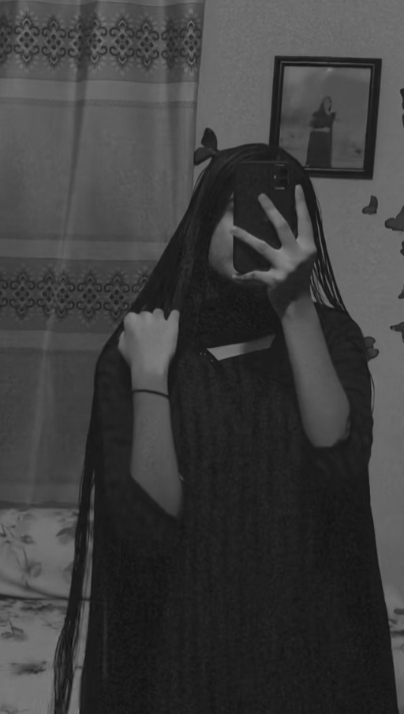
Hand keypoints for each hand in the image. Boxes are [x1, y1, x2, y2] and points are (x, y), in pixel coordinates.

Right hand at [118, 308, 179, 383]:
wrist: (150, 366)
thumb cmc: (134, 358)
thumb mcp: (121, 346)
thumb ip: (124, 334)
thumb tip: (128, 330)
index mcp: (131, 319)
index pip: (133, 316)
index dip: (137, 325)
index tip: (139, 333)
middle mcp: (145, 315)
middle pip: (147, 314)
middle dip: (148, 322)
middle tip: (150, 334)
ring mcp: (159, 319)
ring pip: (159, 313)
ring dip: (159, 319)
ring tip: (161, 331)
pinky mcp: (172, 324)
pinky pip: (175, 314)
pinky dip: (174, 316)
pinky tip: (173, 319)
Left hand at [230, 184, 316, 317]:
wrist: (297, 305)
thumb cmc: (298, 278)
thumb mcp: (302, 258)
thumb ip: (294, 243)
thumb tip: (274, 222)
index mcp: (308, 248)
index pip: (305, 221)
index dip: (301, 204)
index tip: (295, 187)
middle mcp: (298, 255)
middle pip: (282, 227)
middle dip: (271, 209)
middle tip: (260, 196)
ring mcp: (286, 267)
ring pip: (262, 247)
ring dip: (245, 236)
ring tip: (233, 228)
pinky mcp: (274, 280)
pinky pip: (254, 274)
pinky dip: (243, 275)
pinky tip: (233, 274)